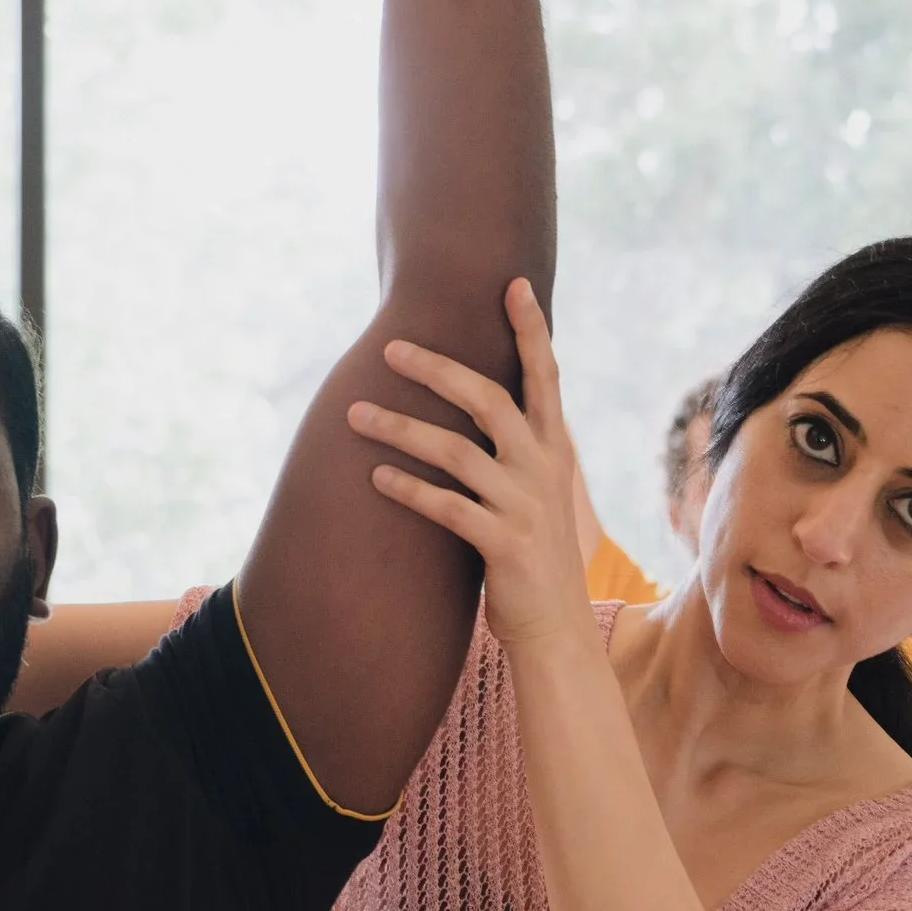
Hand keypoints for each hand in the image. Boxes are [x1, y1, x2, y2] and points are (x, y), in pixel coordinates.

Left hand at [353, 278, 598, 653]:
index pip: (546, 376)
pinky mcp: (503, 544)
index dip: (531, 330)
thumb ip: (517, 448)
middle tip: (390, 348)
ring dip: (400, 429)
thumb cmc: (534, 553)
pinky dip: (409, 490)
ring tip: (356, 413)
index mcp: (553, 449)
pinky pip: (447, 508)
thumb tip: (483, 403)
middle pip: (489, 401)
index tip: (513, 284)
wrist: (555, 626)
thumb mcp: (537, 491)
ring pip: (457, 452)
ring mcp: (525, 506)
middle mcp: (543, 469)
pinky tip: (375, 477)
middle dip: (437, 370)